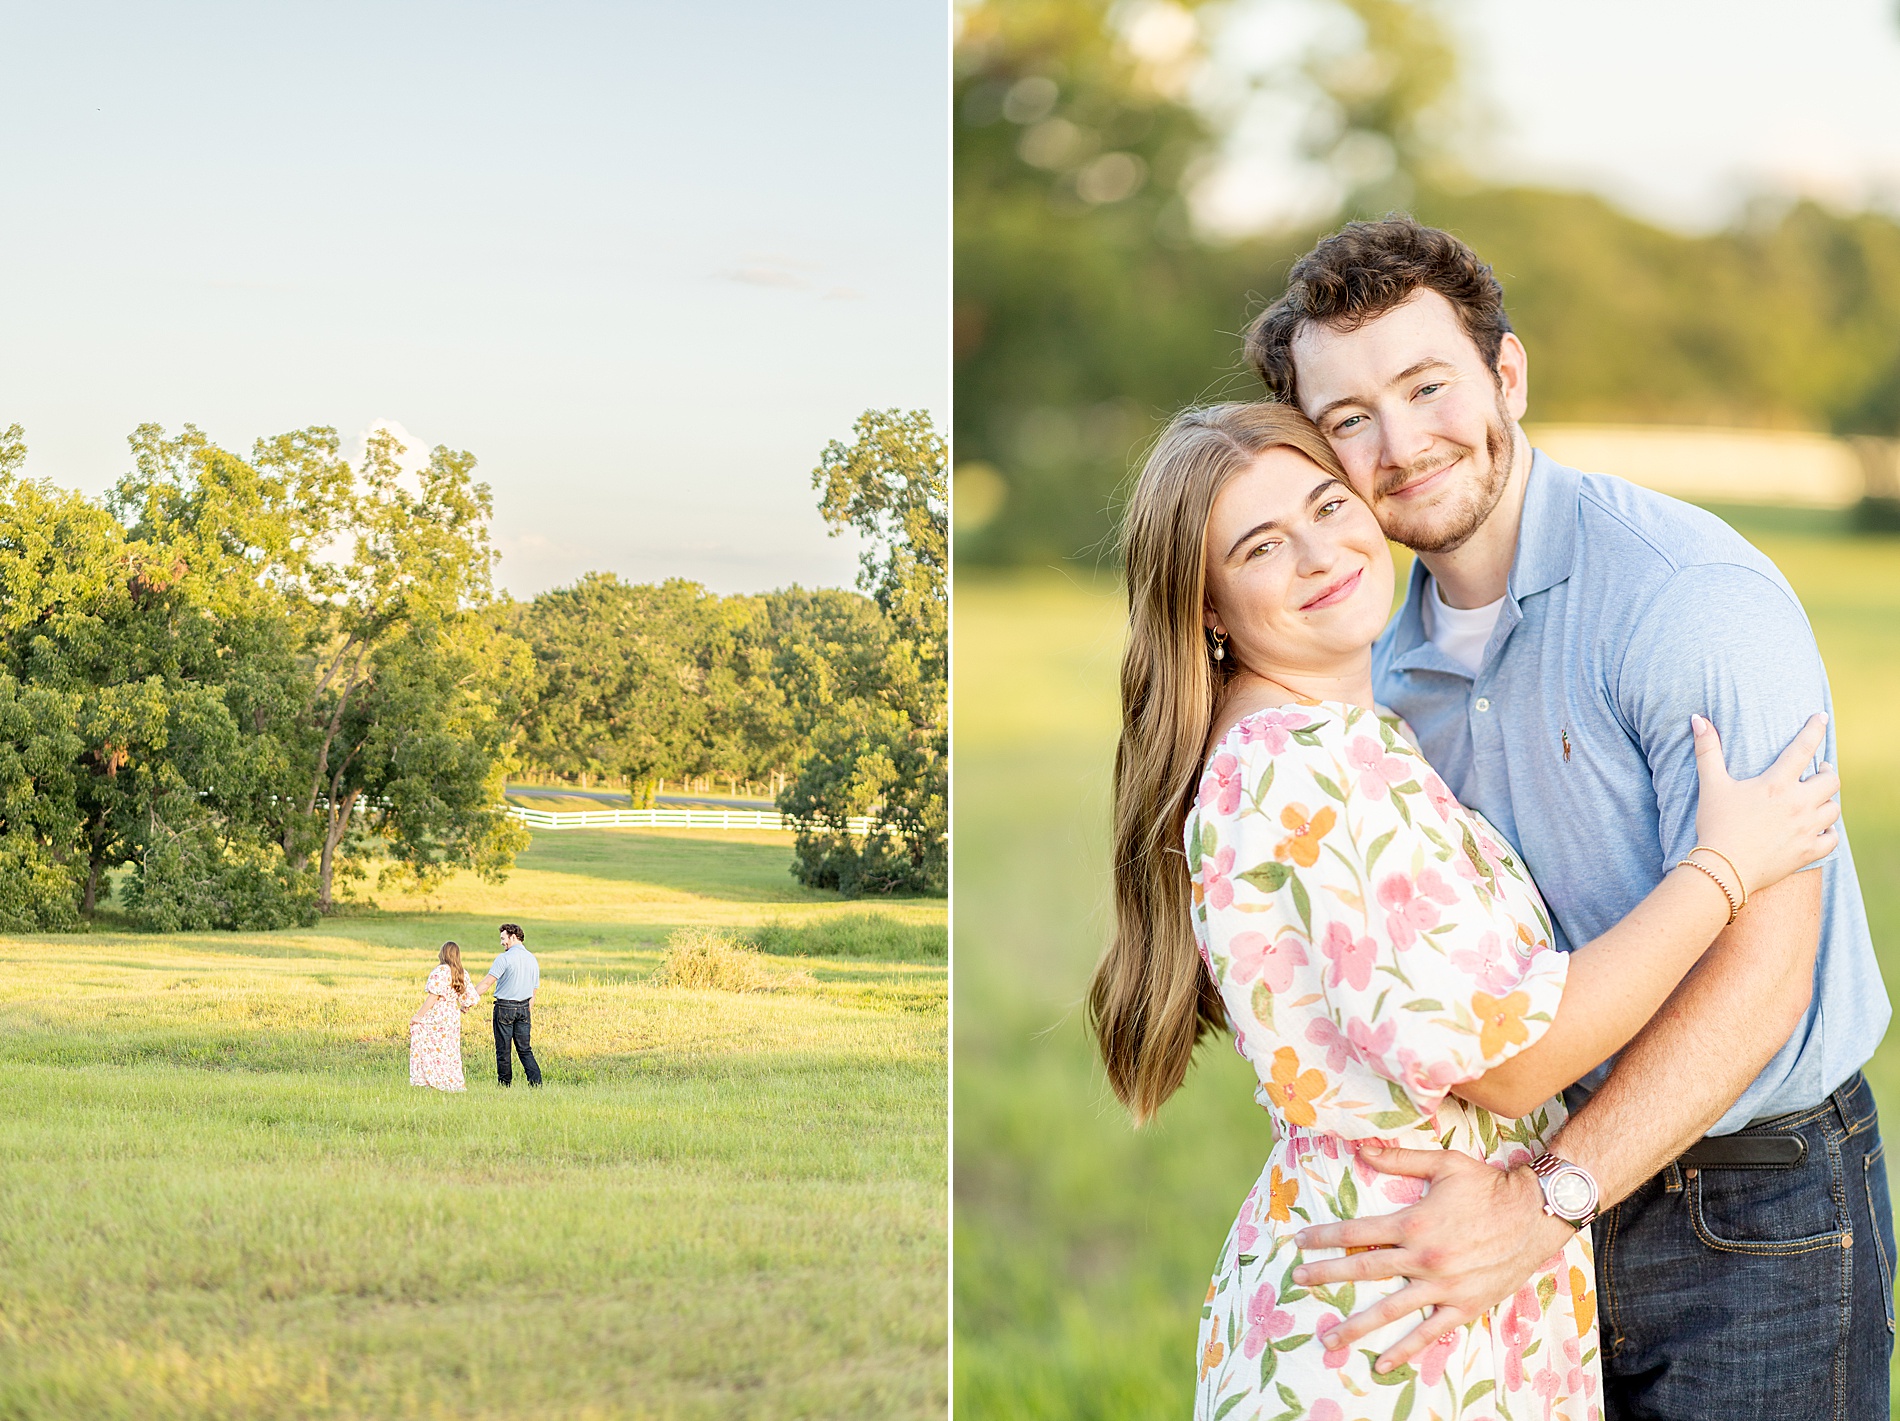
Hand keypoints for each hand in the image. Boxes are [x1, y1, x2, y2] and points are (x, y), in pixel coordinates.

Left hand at [1288, 1146, 1573, 1371]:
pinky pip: (1429, 1333)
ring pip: (1390, 1310)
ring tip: (1328, 1338)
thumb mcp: (1444, 1164)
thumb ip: (1401, 1159)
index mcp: (1413, 1223)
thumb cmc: (1489, 1186)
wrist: (1536, 1214)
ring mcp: (1443, 1286)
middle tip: (1297, 1281)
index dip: (1325, 1237)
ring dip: (1356, 1325)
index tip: (1299, 1242)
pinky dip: (1405, 1350)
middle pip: (1364, 1269)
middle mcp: (1423, 1258)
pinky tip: (1382, 1363)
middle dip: (1327, 1275)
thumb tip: (1362, 1148)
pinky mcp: (1464, 1306)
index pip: (1357, 1232)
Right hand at [1692, 712, 1837, 898]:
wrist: (1724, 869)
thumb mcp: (1711, 785)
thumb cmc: (1716, 824)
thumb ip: (1707, 751)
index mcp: (1777, 784)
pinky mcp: (1808, 851)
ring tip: (1818, 799)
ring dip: (1827, 801)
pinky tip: (1821, 828)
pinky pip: (1832, 838)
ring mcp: (1806, 829)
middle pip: (1831, 780)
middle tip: (1818, 771)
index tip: (1821, 717)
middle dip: (1826, 773)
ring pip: (1833, 808)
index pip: (1803, 748)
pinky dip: (1830, 832)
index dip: (1814, 729)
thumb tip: (1698, 719)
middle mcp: (1798, 804)